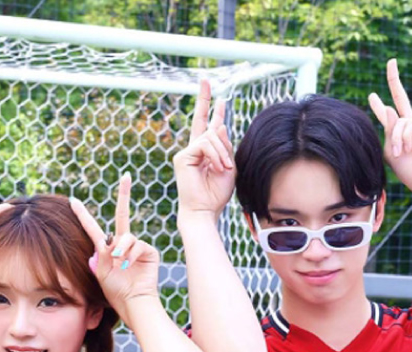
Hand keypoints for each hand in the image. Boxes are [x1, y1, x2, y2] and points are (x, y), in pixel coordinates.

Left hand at [70, 175, 159, 324]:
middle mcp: (122, 245)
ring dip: (120, 248)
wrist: (133, 303)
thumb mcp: (101, 274)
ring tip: (118, 263)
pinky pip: (138, 244)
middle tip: (127, 176)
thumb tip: (103, 247)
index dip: (83, 216)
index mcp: (106, 250)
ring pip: (126, 235)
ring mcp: (136, 247)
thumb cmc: (116, 294)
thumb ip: (99, 257)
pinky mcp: (149, 252)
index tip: (72, 201)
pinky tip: (127, 264)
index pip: (93, 229)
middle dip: (124, 195)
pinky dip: (130, 253)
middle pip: (121, 215)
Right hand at [174, 80, 234, 219]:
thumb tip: (219, 125)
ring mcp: (186, 152)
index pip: (210, 128)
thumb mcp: (229, 168)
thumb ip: (225, 147)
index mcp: (206, 153)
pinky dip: (215, 155)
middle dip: (203, 99)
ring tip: (224, 169)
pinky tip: (218, 168)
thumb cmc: (216, 195)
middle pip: (200, 119)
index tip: (219, 98)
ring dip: (222, 152)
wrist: (205, 211)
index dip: (215, 112)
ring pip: (211, 136)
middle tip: (205, 79)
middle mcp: (194, 150)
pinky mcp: (182, 156)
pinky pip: (205, 144)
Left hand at [368, 59, 411, 196]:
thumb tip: (388, 107)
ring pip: (401, 121)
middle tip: (391, 62)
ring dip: (397, 138)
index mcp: (399, 136)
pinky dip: (405, 137)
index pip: (388, 117)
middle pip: (401, 99)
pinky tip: (408, 149)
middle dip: (394, 80)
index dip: (379, 107)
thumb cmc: (409, 172)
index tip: (372, 96)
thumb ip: (389, 131)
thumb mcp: (392, 152)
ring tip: (401, 153)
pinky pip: (411, 125)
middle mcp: (410, 127)